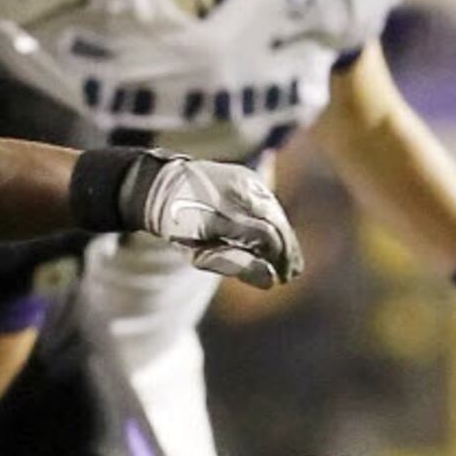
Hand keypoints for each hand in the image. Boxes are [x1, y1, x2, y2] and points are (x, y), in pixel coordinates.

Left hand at [124, 154, 302, 289]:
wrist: (164, 188)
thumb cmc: (180, 229)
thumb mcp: (199, 254)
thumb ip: (234, 266)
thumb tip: (270, 280)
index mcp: (215, 215)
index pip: (264, 236)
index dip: (278, 258)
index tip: (282, 278)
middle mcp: (231, 193)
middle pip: (274, 223)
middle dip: (287, 250)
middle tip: (291, 272)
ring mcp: (241, 180)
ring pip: (275, 211)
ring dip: (286, 236)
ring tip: (289, 261)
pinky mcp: (247, 175)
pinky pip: (269, 201)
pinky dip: (277, 221)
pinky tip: (279, 240)